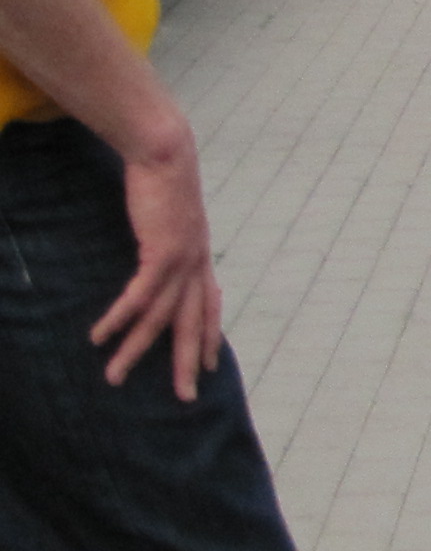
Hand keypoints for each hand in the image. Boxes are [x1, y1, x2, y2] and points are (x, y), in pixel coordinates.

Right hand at [93, 132, 222, 399]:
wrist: (167, 152)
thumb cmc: (163, 183)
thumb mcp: (169, 219)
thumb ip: (166, 241)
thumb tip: (158, 251)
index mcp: (201, 258)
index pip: (210, 306)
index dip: (210, 336)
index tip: (210, 365)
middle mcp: (197, 265)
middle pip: (192, 324)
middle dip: (187, 363)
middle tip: (185, 397)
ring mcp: (182, 261)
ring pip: (160, 318)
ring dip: (135, 350)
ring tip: (113, 377)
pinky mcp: (162, 252)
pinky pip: (138, 296)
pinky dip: (119, 318)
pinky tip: (100, 337)